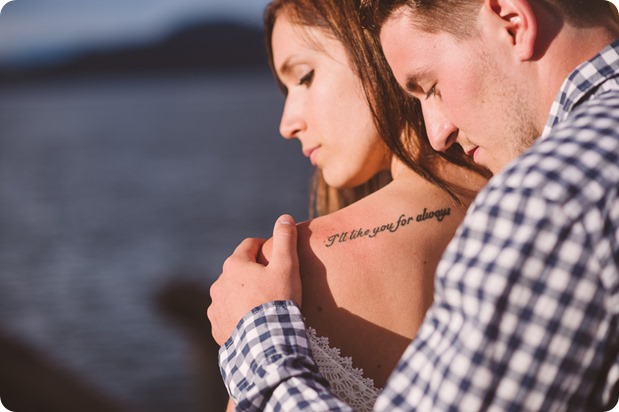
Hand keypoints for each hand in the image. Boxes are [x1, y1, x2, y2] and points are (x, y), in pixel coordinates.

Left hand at [207, 214, 301, 344]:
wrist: (267, 343)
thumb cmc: (277, 300)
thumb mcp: (287, 266)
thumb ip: (285, 239)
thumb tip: (285, 217)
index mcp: (234, 265)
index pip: (249, 245)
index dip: (265, 248)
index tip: (277, 257)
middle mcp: (219, 283)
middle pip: (239, 270)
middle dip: (253, 273)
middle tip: (274, 284)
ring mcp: (215, 307)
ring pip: (231, 294)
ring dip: (243, 295)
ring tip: (263, 306)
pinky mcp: (217, 328)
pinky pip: (228, 316)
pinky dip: (238, 317)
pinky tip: (253, 324)